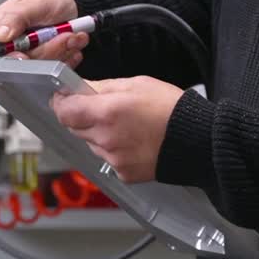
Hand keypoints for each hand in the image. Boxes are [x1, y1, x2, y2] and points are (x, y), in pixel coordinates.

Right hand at [0, 0, 87, 66]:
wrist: (74, 8)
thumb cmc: (51, 2)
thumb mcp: (35, 3)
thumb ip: (16, 17)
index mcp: (0, 28)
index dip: (9, 57)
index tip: (25, 53)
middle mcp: (12, 45)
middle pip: (21, 63)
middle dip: (46, 49)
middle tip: (63, 35)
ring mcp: (30, 56)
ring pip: (41, 68)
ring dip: (61, 51)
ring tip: (70, 35)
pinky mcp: (45, 65)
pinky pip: (54, 71)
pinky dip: (68, 57)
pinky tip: (71, 43)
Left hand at [50, 77, 183, 182]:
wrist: (196, 140)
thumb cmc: (171, 109)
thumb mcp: (136, 84)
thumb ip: (102, 87)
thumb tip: (80, 89)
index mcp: (107, 112)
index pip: (64, 112)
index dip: (61, 103)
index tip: (65, 98)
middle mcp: (106, 138)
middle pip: (75, 128)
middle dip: (83, 117)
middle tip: (104, 109)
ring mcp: (114, 159)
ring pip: (91, 144)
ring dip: (99, 135)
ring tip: (126, 126)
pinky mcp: (124, 174)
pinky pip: (108, 160)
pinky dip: (114, 151)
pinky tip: (134, 142)